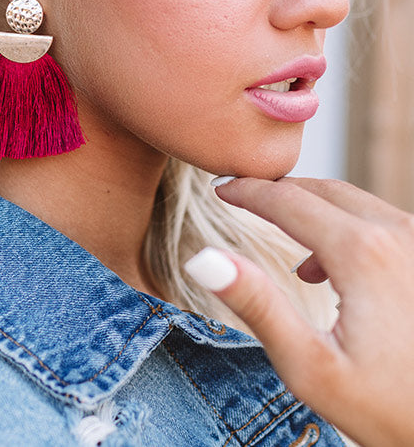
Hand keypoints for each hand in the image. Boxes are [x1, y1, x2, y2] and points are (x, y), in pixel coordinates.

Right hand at [186, 177, 413, 446]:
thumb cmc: (389, 409)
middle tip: (242, 199)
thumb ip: (257, 306)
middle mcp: (399, 233)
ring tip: (281, 238)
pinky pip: (380, 221)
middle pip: (322, 190)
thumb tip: (204, 259)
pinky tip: (328, 267)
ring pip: (354, 202)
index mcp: (363, 253)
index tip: (221, 189)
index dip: (248, 191)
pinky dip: (345, 226)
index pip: (288, 200)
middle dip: (278, 193)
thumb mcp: (310, 366)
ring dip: (313, 210)